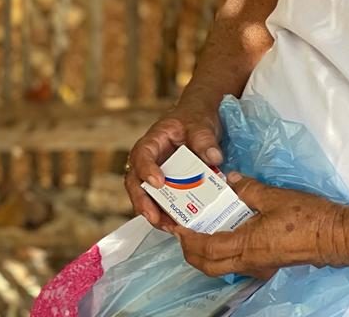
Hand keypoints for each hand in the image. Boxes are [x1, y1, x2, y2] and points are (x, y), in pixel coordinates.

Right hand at [125, 104, 222, 228]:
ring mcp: (154, 174)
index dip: (146, 169)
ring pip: (144, 196)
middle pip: (134, 182)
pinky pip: (160, 202)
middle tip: (155, 217)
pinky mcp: (166, 186)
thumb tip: (214, 158)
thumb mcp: (201, 124)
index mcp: (152, 141)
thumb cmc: (194, 120)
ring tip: (169, 228)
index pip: (141, 155)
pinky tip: (178, 227)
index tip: (157, 182)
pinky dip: (166, 215)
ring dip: (153, 213)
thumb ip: (205, 139)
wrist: (198, 122)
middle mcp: (147, 160)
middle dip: (142, 202)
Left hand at [173, 173, 343, 278]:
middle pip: (208, 265)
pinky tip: (221, 231)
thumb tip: (227, 179)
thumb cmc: (306, 217)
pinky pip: (235, 262)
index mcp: (247, 245)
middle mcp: (249, 261)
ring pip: (221, 266)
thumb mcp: (272, 196)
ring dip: (204, 252)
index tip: (177, 226)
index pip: (206, 249)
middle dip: (189, 251)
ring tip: (196, 230)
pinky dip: (221, 251)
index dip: (187, 239)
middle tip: (181, 231)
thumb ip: (245, 188)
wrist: (335, 235)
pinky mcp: (266, 263)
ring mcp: (258, 265)